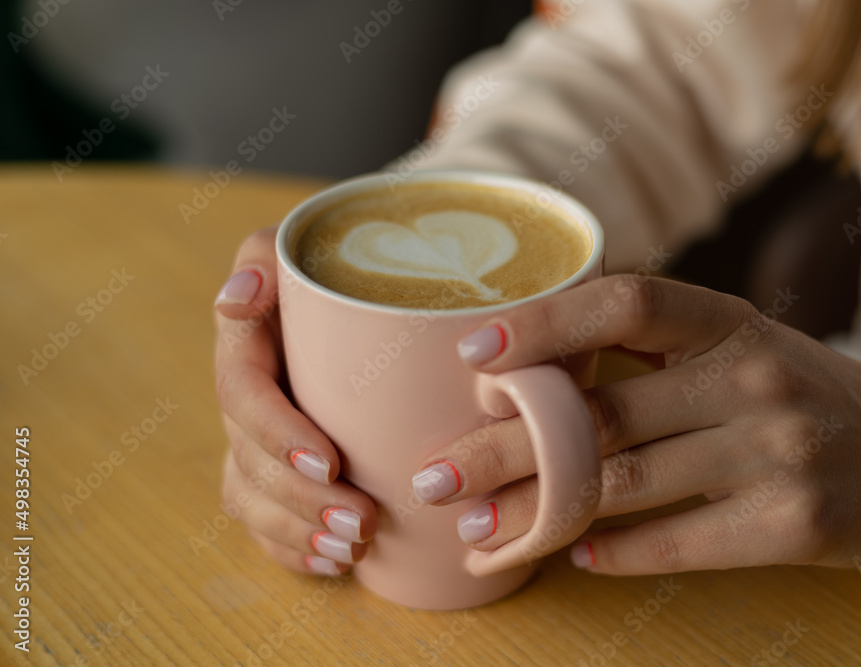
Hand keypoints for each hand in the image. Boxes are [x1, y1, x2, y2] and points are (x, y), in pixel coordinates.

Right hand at [214, 227, 376, 575]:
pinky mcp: (271, 469)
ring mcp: (253, 438)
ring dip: (298, 531)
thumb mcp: (307, 247)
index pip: (242, 393)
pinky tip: (332, 563)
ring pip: (251, 498)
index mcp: (247, 343)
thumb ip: (267, 258)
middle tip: (364, 521)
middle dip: (301, 500)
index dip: (277, 433)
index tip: (331, 462)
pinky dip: (291, 548)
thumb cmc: (342, 267)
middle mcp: (244, 396)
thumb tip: (236, 300)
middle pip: (249, 461)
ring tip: (356, 549)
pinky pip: (261, 521)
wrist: (368, 292)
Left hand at [411, 275, 860, 574]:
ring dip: (537, 514)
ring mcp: (773, 452)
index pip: (626, 303)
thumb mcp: (733, 342)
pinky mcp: (787, 525)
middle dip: (503, 450)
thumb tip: (526, 362)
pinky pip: (677, 542)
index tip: (471, 356)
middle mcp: (751, 378)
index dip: (545, 325)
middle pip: (602, 414)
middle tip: (434, 478)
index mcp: (728, 321)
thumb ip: (648, 344)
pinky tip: (567, 553)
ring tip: (477, 533)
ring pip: (625, 486)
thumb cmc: (789, 389)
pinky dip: (613, 551)